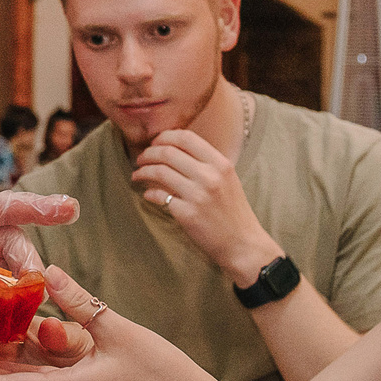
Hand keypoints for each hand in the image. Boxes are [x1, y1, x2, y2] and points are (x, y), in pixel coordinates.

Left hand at [131, 128, 277, 285]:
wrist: (242, 244)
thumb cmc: (233, 211)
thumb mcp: (227, 180)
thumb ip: (207, 164)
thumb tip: (175, 149)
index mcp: (220, 164)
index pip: (186, 137)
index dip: (165, 137)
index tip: (155, 143)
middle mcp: (210, 176)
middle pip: (168, 152)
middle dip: (148, 153)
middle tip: (140, 159)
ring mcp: (198, 195)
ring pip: (159, 172)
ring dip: (143, 171)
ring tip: (137, 175)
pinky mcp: (187, 214)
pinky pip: (159, 196)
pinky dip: (149, 194)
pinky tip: (148, 195)